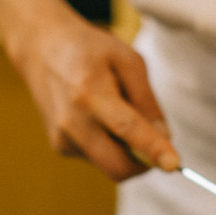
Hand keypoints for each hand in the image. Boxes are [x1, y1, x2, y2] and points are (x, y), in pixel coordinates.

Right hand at [11, 13, 179, 180]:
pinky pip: (97, 157)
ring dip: (125, 151)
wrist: (42, 49)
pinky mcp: (59, 146)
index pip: (126, 128)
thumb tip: (164, 138)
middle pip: (116, 165)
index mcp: (91, 93)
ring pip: (109, 164)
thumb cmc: (90, 51)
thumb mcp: (128, 61)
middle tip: (158, 146)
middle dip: (144, 164)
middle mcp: (72, 121)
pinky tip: (99, 117)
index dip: (152, 149)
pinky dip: (109, 145)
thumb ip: (147, 101)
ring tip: (117, 113)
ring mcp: (62, 137)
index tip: (173, 165)